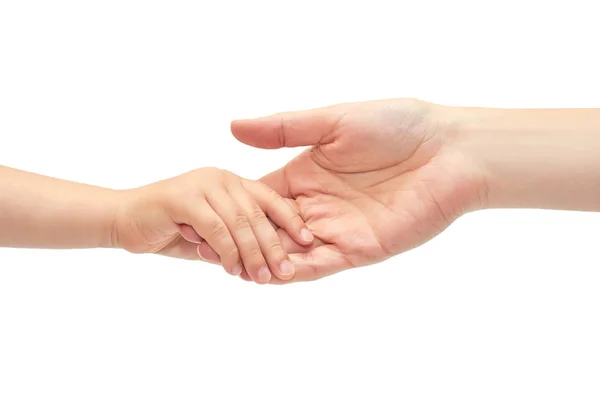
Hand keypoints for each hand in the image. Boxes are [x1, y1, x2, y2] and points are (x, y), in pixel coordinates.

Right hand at [113, 167, 312, 282]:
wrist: (123, 220)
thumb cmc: (168, 229)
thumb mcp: (210, 237)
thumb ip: (233, 243)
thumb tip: (262, 265)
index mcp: (231, 183)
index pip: (270, 200)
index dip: (290, 222)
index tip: (308, 244)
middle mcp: (221, 178)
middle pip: (258, 214)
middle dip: (274, 246)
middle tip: (285, 273)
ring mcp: (203, 185)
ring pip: (240, 222)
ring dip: (253, 254)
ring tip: (262, 278)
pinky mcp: (184, 197)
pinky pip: (217, 228)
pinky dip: (227, 251)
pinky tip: (232, 270)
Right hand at [200, 99, 486, 281]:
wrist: (449, 149)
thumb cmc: (397, 125)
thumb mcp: (333, 121)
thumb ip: (285, 129)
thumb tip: (233, 127)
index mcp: (306, 176)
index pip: (260, 199)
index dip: (233, 210)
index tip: (200, 217)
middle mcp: (317, 206)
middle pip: (269, 231)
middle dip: (241, 242)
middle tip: (205, 250)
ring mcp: (337, 229)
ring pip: (290, 253)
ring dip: (264, 262)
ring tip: (232, 268)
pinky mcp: (360, 248)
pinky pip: (321, 265)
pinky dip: (297, 272)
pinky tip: (273, 274)